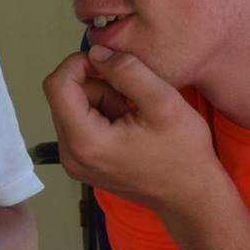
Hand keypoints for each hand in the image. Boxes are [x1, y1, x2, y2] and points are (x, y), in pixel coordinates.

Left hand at [42, 47, 225, 216]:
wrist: (191, 195)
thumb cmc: (183, 155)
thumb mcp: (163, 102)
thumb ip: (127, 70)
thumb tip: (96, 53)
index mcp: (86, 142)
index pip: (57, 85)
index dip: (79, 63)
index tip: (110, 62)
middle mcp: (72, 156)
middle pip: (65, 96)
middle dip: (98, 86)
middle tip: (133, 100)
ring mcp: (76, 162)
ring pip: (73, 108)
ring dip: (102, 101)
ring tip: (135, 117)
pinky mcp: (84, 163)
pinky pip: (81, 124)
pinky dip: (103, 116)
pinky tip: (130, 128)